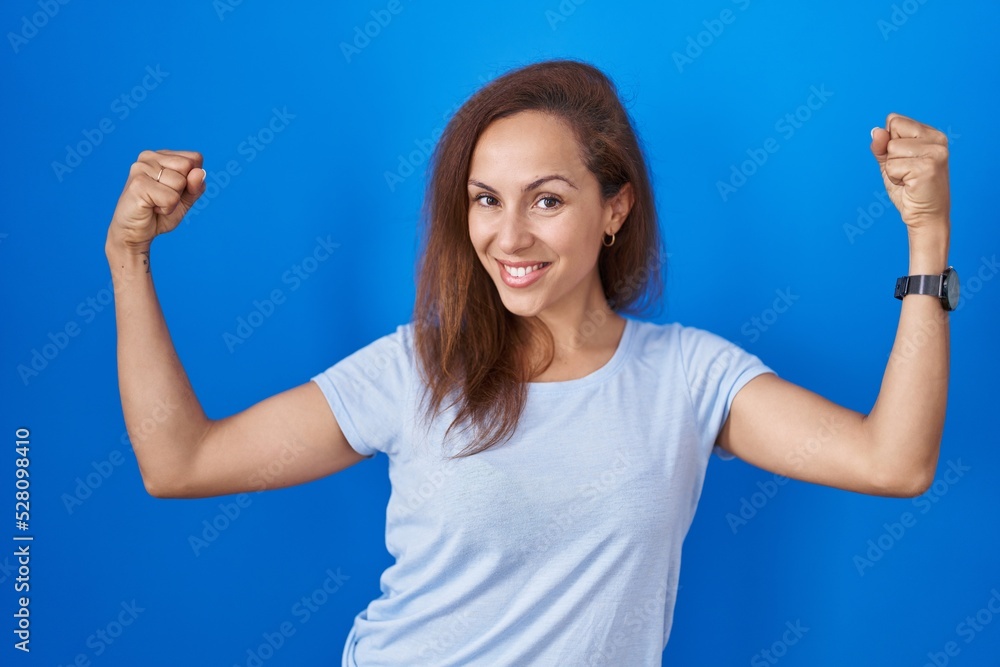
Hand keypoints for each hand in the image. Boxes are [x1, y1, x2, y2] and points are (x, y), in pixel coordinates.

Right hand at [108, 150, 205, 252]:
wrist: (136, 232)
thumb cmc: (159, 214)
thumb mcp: (186, 199)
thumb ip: (196, 186)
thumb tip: (199, 172)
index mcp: (162, 156)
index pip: (195, 158)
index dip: (192, 180)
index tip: (174, 190)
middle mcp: (149, 157)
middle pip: (188, 166)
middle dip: (182, 189)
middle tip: (163, 198)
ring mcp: (141, 168)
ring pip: (180, 182)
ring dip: (173, 201)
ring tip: (156, 203)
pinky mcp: (138, 184)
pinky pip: (171, 197)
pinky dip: (167, 208)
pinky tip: (151, 207)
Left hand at [870, 114, 949, 234]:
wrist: (925, 216)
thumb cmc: (908, 190)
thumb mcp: (890, 163)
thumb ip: (881, 146)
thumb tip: (876, 131)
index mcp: (931, 133)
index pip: (894, 120)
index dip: (889, 142)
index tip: (903, 160)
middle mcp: (937, 139)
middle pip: (892, 131)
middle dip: (890, 155)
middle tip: (906, 172)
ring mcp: (935, 152)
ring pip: (891, 149)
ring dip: (892, 168)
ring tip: (908, 179)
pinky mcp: (928, 166)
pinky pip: (892, 166)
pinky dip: (894, 178)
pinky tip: (910, 185)